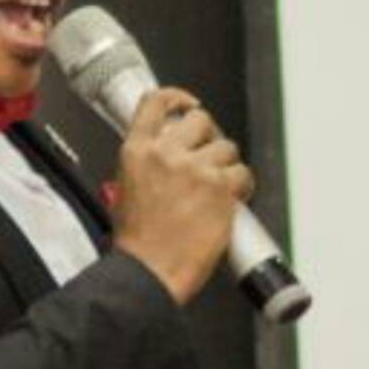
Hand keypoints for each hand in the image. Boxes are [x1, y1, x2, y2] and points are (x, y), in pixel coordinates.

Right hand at [111, 87, 253, 304]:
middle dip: (208, 136)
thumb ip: (146, 162)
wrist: (147, 270)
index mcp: (137, 151)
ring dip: (226, 165)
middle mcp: (166, 154)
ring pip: (227, 147)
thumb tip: (166, 154)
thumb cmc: (137, 241)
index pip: (155, 103)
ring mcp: (195, 170)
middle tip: (206, 158)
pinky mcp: (220, 189)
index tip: (188, 103)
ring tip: (216, 188)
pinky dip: (242, 187)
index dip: (177, 97)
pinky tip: (231, 200)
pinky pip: (243, 174)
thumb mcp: (126, 188)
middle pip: (200, 119)